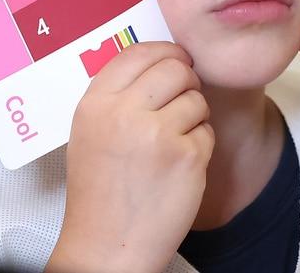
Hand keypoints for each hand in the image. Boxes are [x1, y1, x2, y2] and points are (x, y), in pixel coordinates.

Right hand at [46, 42, 212, 272]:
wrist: (107, 247)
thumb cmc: (100, 192)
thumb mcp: (91, 132)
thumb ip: (117, 95)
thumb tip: (158, 59)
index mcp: (95, 104)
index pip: (138, 52)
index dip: (165, 51)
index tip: (176, 58)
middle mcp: (124, 113)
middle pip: (175, 67)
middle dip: (186, 79)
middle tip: (183, 98)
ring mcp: (157, 134)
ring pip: (196, 98)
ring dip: (193, 116)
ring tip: (172, 144)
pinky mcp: (187, 156)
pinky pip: (207, 130)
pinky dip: (200, 145)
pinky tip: (178, 167)